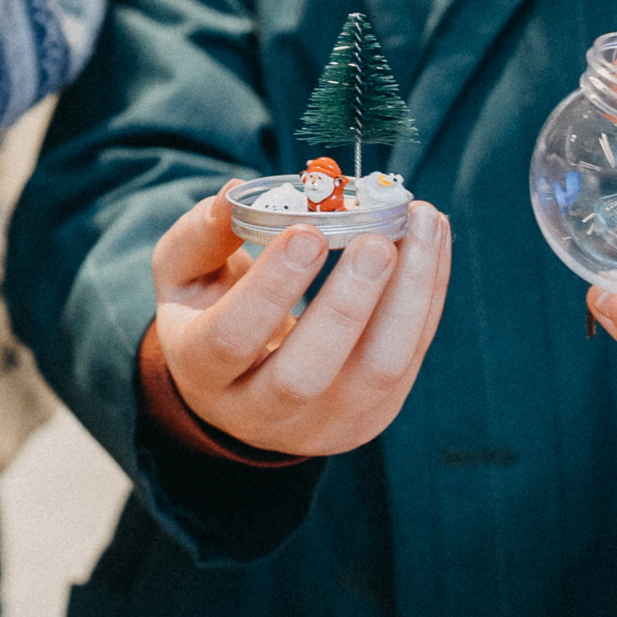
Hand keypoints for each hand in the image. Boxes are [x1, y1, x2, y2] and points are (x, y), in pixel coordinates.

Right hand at [149, 185, 451, 456]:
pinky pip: (410, 357)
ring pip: (377, 373)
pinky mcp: (373, 415)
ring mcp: (323, 424)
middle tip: (376, 239)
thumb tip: (234, 192)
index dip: (270, 288)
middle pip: (305, 376)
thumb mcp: (183, 275)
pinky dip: (428, 295)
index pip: (230, 340)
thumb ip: (202, 236)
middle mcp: (258, 413)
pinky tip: (433, 240)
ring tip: (423, 223)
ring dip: (410, 295)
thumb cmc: (206, 313)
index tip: (306, 231)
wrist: (240, 387)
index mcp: (200, 373)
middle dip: (347, 305)